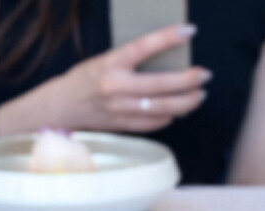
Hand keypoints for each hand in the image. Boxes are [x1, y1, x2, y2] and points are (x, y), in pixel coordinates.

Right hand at [47, 24, 210, 132]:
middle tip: (205, 75)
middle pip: (159, 85)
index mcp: (109, 64)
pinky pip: (150, 123)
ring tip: (199, 96)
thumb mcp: (102, 61)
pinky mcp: (120, 125)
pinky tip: (178, 111)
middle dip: (188, 80)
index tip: (190, 30)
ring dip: (185, 103)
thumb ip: (129, 61)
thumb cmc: (82, 80)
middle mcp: (114, 88)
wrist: (59, 109)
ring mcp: (118, 110)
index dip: (167, 38)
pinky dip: (167, 117)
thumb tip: (164, 58)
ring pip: (159, 108)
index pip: (143, 47)